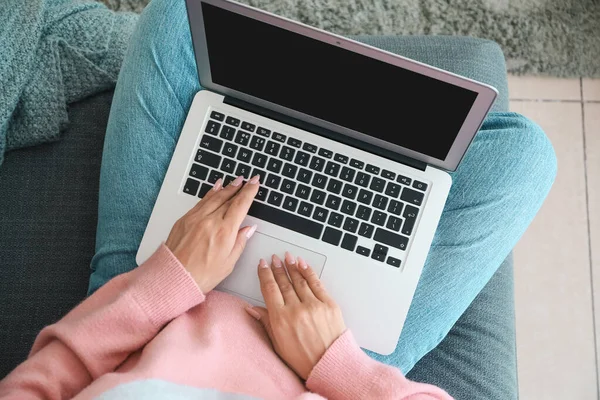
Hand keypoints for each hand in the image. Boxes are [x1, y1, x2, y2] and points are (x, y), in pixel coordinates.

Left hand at [165, 175, 259, 293]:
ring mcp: (195, 218)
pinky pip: (201, 201)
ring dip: (226, 187)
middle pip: (228, 198)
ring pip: (214, 197)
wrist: (173, 277)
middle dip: (240, 187)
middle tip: (247, 180)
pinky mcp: (184, 219)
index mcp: (224, 232)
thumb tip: (248, 229)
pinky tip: (215, 189)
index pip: (240, 205)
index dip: (249, 192)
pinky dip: (210, 193)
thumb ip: (240, 242)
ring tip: (234, 181)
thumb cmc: (200, 275)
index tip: (255, 183)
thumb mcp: (229, 263)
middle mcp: (209, 221)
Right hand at [245, 252, 345, 379]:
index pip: (269, 289)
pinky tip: (303, 264)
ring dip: (292, 266)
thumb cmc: (305, 360)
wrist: (331, 365)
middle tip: (274, 259)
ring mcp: (313, 305)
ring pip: (299, 280)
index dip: (265, 274)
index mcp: (280, 319)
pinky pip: (316, 283)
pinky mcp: (328, 304)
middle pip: (284, 282)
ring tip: (287, 257)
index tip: (262, 265)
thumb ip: (266, 323)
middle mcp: (296, 309)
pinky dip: (308, 272)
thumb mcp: (278, 345)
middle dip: (278, 268)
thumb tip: (252, 309)